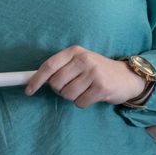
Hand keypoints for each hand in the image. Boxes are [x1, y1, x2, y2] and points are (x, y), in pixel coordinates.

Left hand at [25, 46, 143, 108]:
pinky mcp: (101, 88)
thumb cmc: (97, 70)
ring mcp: (93, 73)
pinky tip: (92, 95)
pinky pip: (79, 103)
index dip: (36, 80)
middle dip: (59, 90)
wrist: (126, 77)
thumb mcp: (79, 62)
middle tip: (71, 87)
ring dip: (72, 97)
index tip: (29, 91)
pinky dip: (82, 103)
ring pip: (67, 95)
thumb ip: (61, 68)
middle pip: (56, 83)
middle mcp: (83, 59)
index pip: (49, 65)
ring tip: (84, 90)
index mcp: (74, 51)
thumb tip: (35, 81)